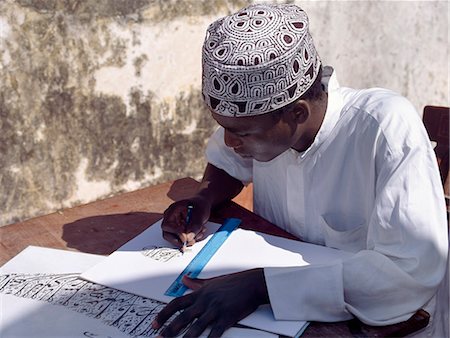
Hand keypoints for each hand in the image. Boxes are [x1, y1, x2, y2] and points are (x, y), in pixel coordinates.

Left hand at [152, 268, 269, 336]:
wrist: (252, 283)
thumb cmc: (234, 282)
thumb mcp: (212, 281)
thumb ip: (196, 283)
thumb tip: (184, 280)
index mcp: (200, 293)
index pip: (176, 304)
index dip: (164, 314)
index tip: (155, 323)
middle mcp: (205, 301)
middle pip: (182, 317)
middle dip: (169, 329)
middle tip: (159, 337)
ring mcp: (215, 309)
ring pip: (195, 327)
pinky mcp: (227, 317)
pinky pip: (215, 333)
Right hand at [161, 196, 210, 248]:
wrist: (202, 206)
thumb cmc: (199, 206)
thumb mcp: (200, 214)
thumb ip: (194, 226)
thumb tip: (188, 238)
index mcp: (172, 211)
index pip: (167, 225)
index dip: (176, 232)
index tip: (186, 238)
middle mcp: (170, 219)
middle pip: (167, 234)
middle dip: (180, 240)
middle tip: (192, 241)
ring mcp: (173, 226)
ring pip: (174, 239)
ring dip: (187, 240)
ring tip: (199, 233)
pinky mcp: (178, 232)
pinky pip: (181, 240)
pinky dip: (190, 239)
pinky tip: (198, 233)